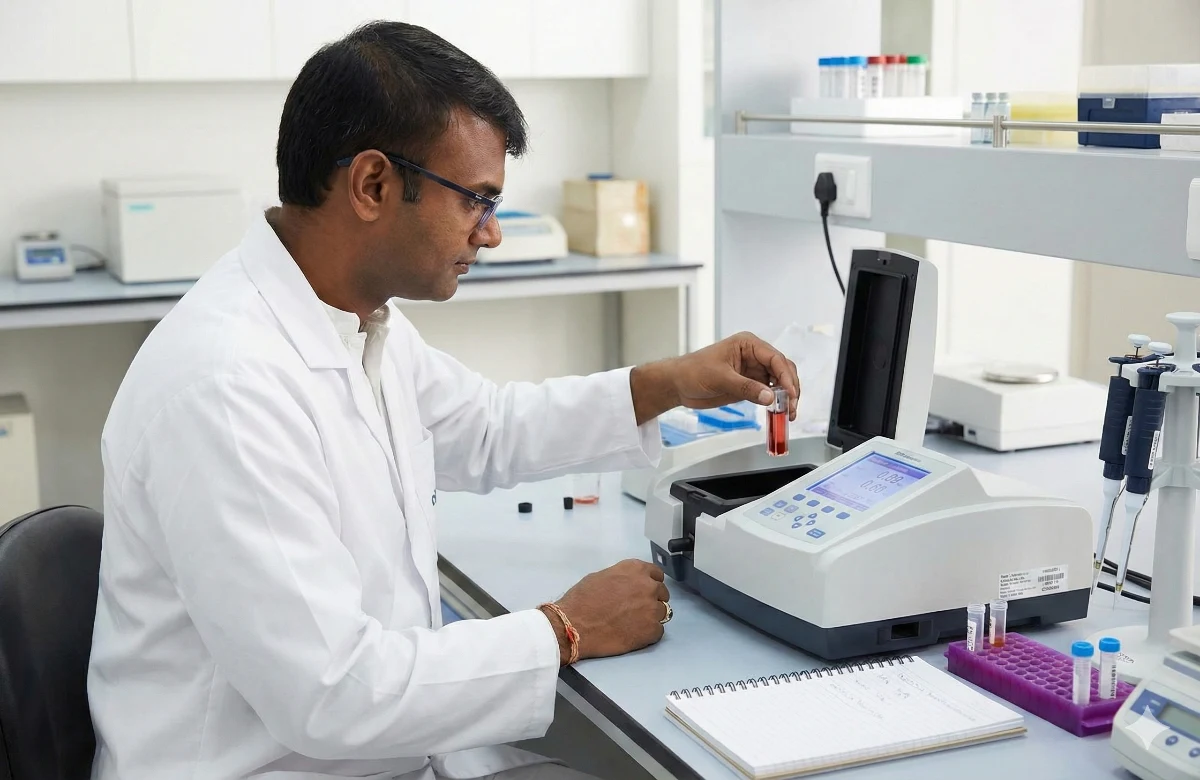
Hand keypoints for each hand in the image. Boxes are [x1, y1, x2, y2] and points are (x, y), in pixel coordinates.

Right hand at [540, 559, 669, 663]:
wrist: (574, 625)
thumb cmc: (582, 599)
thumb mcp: (602, 577)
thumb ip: (622, 578)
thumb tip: (628, 586)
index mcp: (636, 569)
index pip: (656, 575)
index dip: (650, 584)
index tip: (643, 592)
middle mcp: (648, 586)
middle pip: (662, 593)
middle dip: (652, 600)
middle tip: (636, 610)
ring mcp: (652, 609)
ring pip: (662, 613)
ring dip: (651, 617)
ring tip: (633, 624)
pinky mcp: (651, 630)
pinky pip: (658, 631)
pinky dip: (647, 634)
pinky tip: (632, 635)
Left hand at [629, 332, 799, 424]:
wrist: (678, 385)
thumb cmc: (693, 372)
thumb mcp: (720, 378)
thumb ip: (746, 388)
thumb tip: (770, 397)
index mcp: (748, 344)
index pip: (775, 358)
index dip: (786, 376)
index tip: (790, 394)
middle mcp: (754, 356)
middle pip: (783, 370)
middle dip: (790, 388)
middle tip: (791, 408)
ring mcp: (753, 371)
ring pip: (779, 383)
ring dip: (786, 398)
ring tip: (787, 414)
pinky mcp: (750, 385)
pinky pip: (769, 393)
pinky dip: (776, 403)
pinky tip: (778, 413)